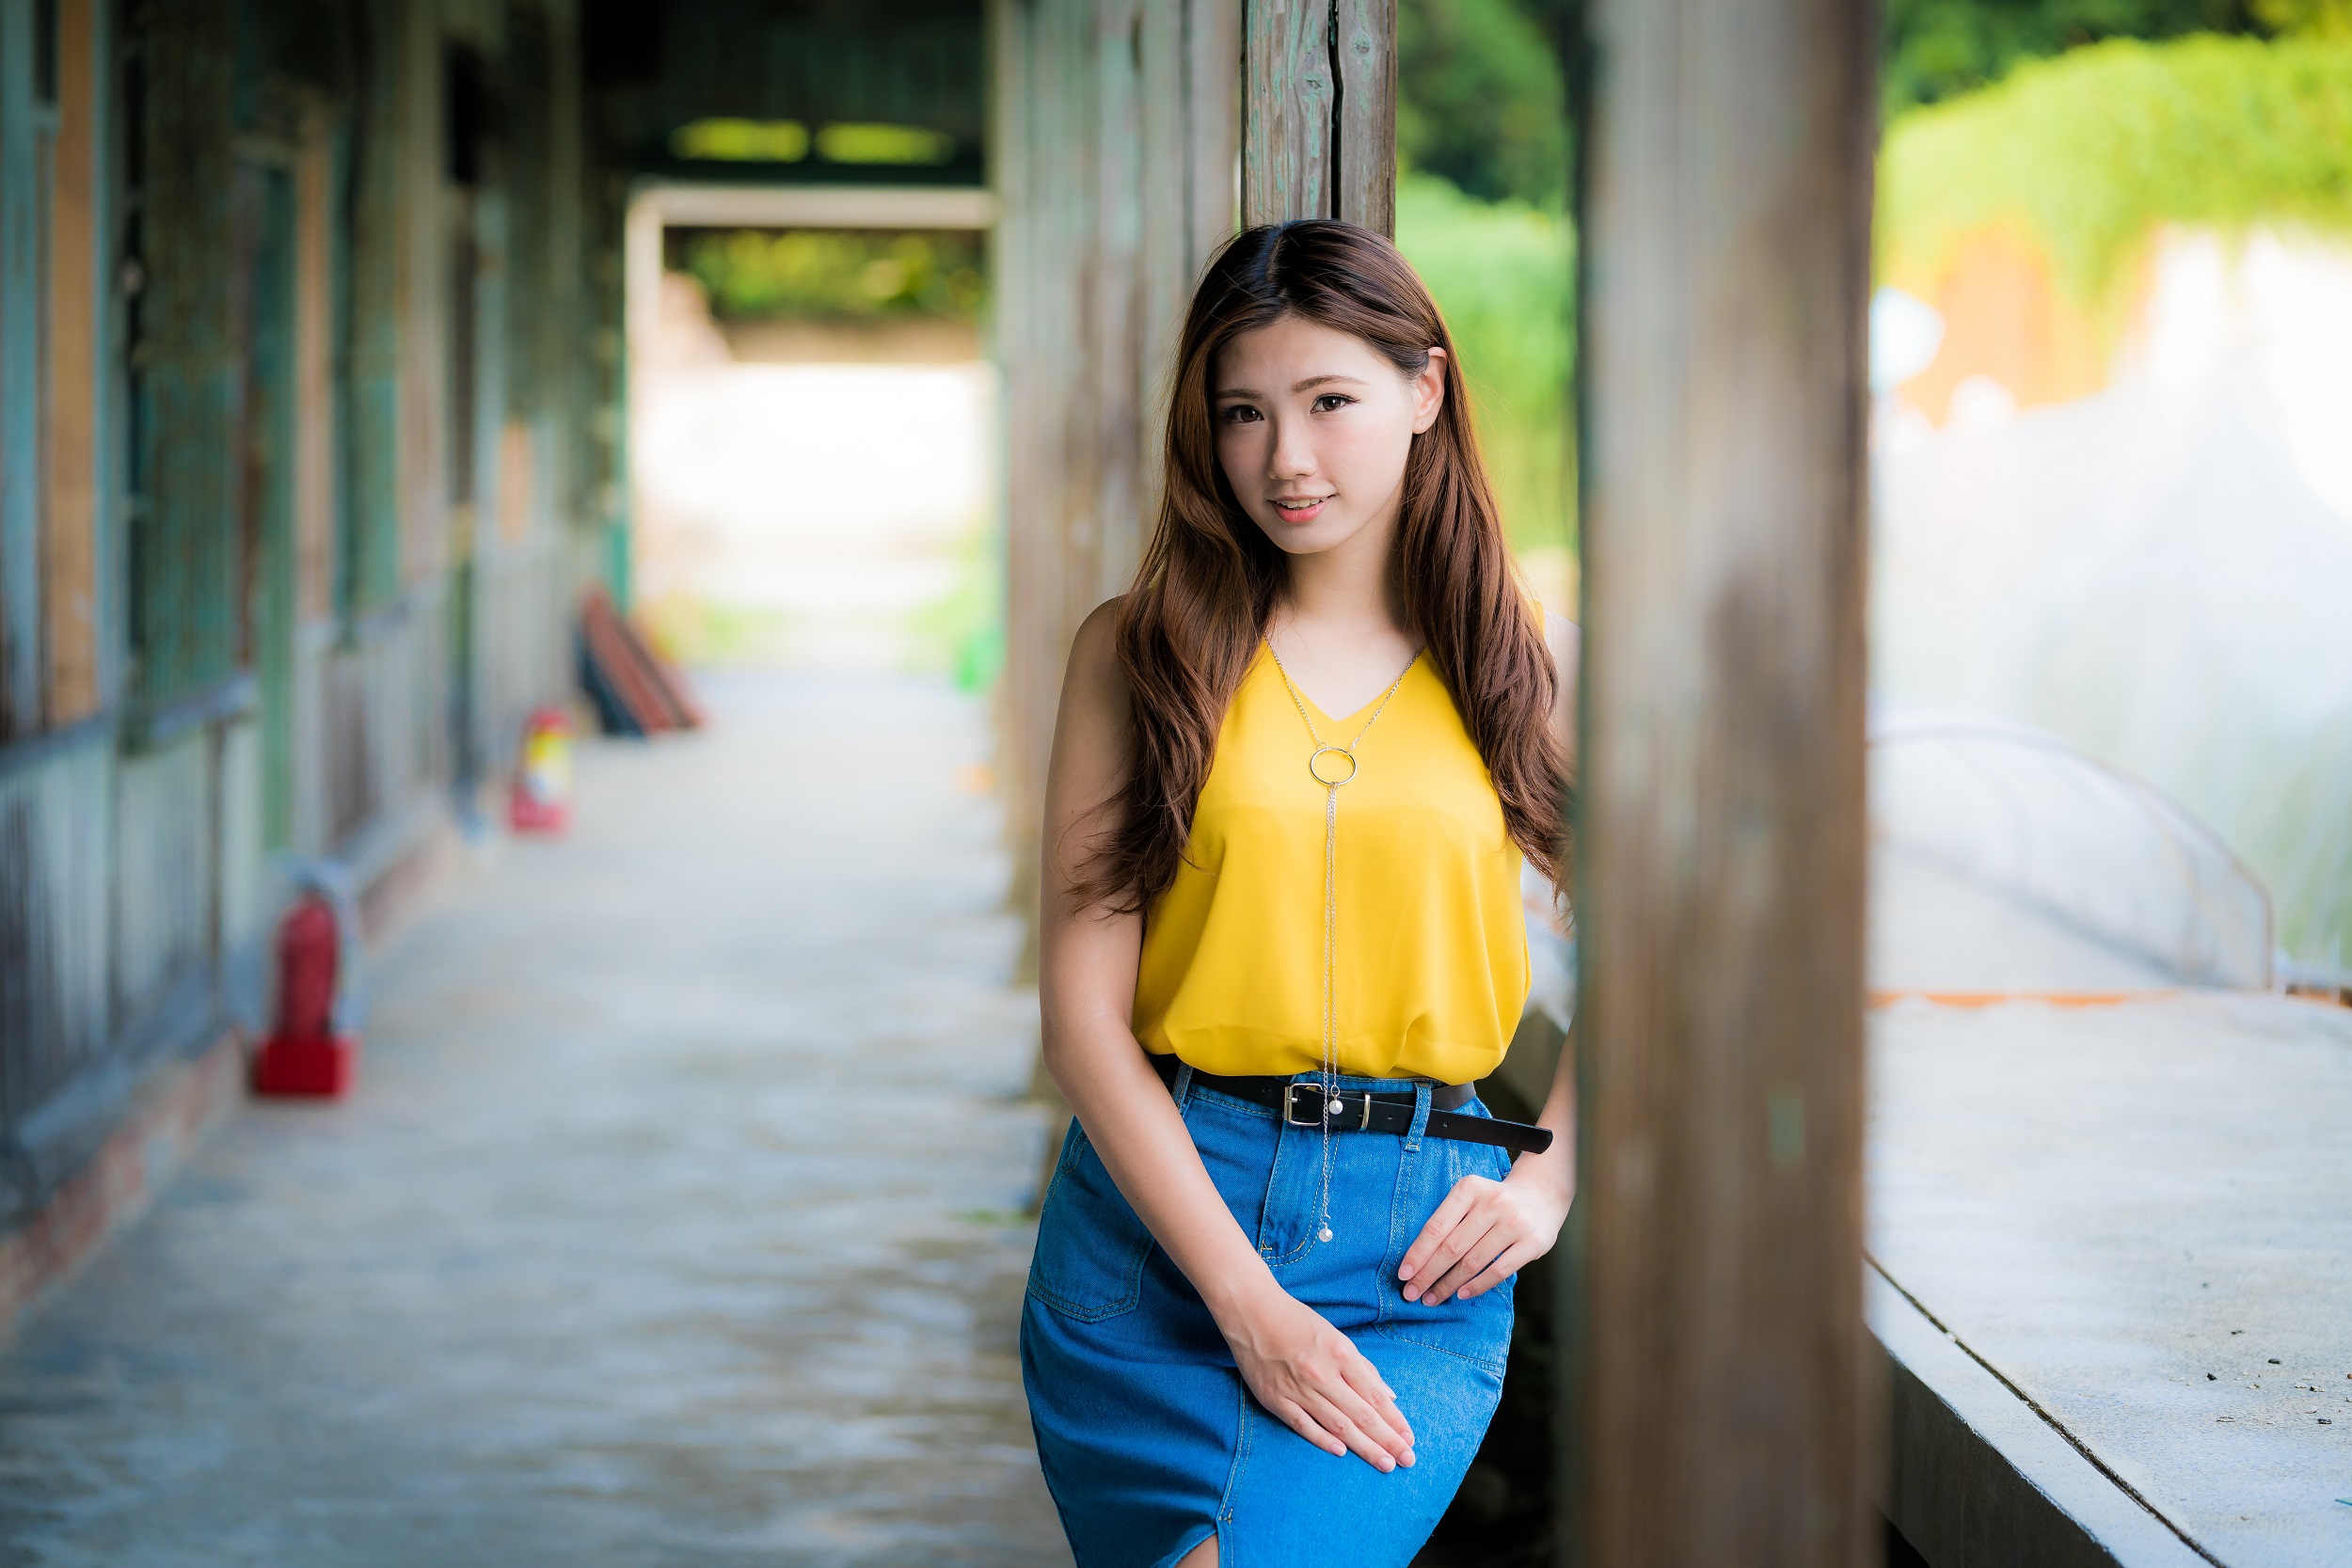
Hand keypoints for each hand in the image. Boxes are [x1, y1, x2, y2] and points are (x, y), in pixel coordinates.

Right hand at [1213, 1280, 1416, 1471]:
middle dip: (1388, 1440)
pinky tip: (1342, 1452)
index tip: (1410, 1438)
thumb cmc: (1297, 1322)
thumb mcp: (1336, 1336)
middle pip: (1362, 1414)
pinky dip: (1323, 1440)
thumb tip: (1389, 1396)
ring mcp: (1298, 1388)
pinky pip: (1303, 1425)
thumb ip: (1363, 1367)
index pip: (1375, 1395)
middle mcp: (1322, 1373)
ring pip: (1338, 1424)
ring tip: (1385, 1463)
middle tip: (1407, 1460)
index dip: (1394, 1420)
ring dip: (1364, 1447)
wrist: (1251, 1313)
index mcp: (1341, 1354)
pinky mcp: (1276, 1399)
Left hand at [1397, 1164, 1570, 1305]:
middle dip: (1428, 1274)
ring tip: (1432, 1298)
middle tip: (1411, 1293)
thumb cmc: (1493, 1202)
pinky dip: (1477, 1285)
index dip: (1417, 1253)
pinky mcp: (1532, 1242)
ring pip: (1473, 1262)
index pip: (1436, 1227)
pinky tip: (1461, 1294)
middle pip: (1452, 1247)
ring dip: (1448, 1284)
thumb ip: (1448, 1221)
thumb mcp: (1470, 1197)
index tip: (1403, 1275)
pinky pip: (1499, 1270)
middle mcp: (1493, 1203)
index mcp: (1470, 1188)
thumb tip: (1416, 1261)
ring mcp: (1514, 1223)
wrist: (1542, 1196)